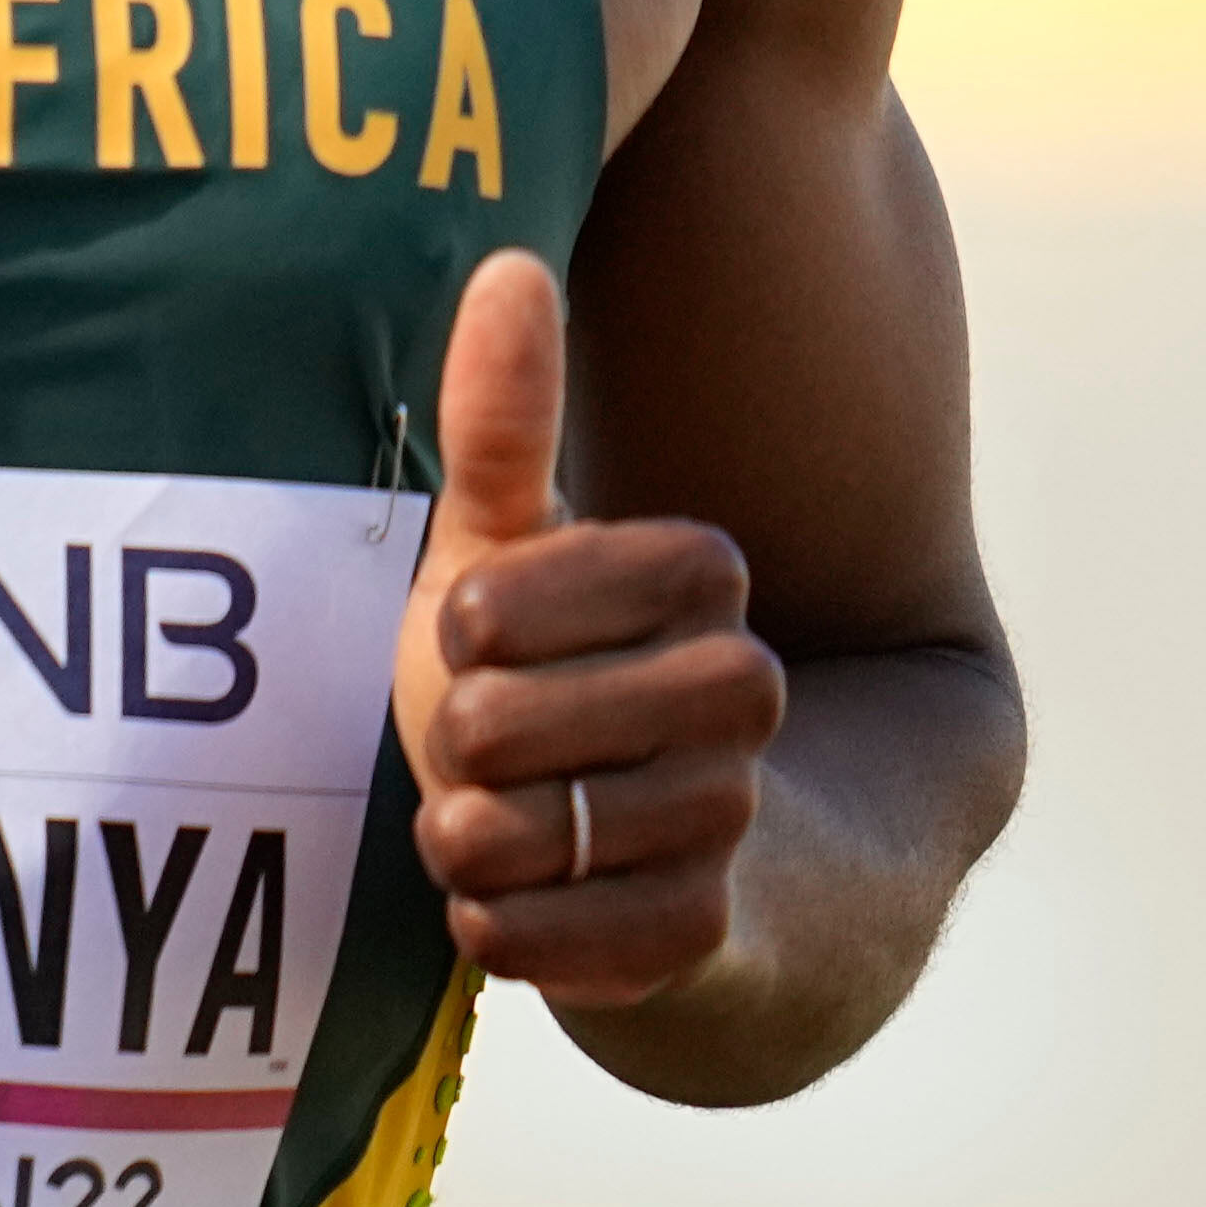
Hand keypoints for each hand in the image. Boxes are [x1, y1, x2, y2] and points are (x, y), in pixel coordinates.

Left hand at [393, 247, 788, 1011]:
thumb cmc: (536, 677)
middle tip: (473, 748)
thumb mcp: (501, 547)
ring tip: (481, 825)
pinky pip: (568, 940)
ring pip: (534, 834)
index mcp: (704, 572)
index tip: (470, 635)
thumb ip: (504, 418)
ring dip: (468, 840)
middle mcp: (746, 688)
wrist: (617, 859)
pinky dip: (503, 929)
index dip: (470, 626)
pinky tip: (503, 904)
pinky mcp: (710, 933)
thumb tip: (511, 265)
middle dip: (459, 744)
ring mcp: (736, 815)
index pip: (524, 595)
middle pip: (515, 723)